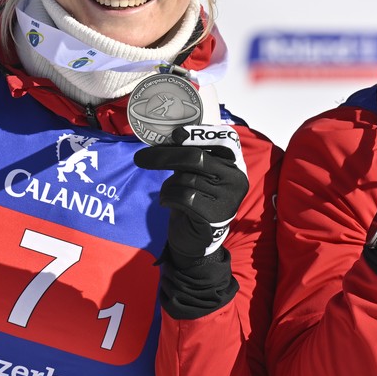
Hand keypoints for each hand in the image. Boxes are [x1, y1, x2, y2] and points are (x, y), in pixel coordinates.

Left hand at [134, 125, 248, 318]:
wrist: (195, 240)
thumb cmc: (193, 200)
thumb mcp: (194, 174)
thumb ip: (189, 155)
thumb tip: (171, 135)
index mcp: (234, 164)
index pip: (221, 139)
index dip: (197, 135)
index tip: (175, 135)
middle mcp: (236, 179)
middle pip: (196, 157)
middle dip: (165, 156)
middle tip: (140, 158)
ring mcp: (228, 198)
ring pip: (186, 178)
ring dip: (168, 185)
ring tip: (168, 194)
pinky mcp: (215, 215)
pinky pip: (183, 196)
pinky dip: (169, 198)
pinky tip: (168, 203)